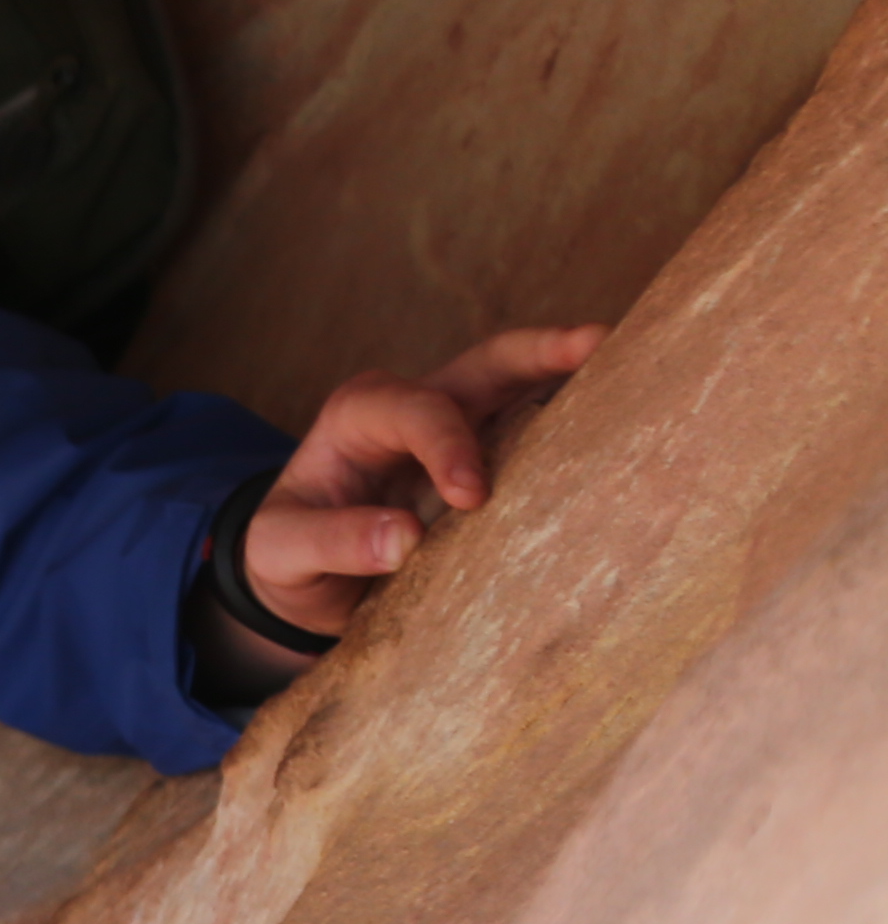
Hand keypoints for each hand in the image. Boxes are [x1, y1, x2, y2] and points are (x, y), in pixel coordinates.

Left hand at [240, 324, 604, 641]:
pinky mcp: (496, 460)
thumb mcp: (280, 552)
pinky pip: (544, 434)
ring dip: (579, 379)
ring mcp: (464, 429)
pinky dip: (583, 428)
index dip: (450, 445)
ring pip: (527, 388)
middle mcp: (416, 407)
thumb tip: (404, 538)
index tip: (472, 497)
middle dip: (541, 351)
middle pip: (487, 364)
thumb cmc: (288, 555)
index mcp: (358, 416)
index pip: (415, 410)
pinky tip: (631, 431)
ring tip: (643, 370)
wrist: (304, 580)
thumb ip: (332, 542)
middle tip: (598, 343)